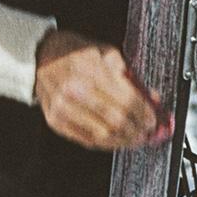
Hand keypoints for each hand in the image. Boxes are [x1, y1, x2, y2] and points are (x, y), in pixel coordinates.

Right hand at [34, 29, 171, 151]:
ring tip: (137, 138)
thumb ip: (131, 78)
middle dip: (138, 130)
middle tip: (150, 132)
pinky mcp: (56, 122)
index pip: (126, 100)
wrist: (42, 57)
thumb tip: (152, 100)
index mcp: (90, 70)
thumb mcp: (108, 54)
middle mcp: (74, 90)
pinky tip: (118, 140)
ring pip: (103, 135)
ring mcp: (63, 109)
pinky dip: (107, 143)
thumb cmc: (75, 53)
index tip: (154, 120)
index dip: (144, 114)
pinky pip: (87, 140)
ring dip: (125, 140)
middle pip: (116, 120)